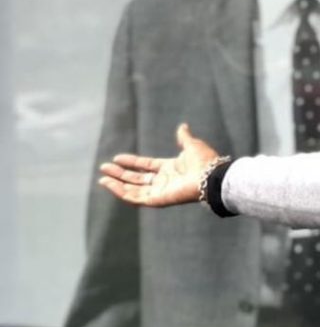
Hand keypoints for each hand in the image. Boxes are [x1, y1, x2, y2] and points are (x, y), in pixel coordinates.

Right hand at [98, 123, 219, 206]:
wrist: (211, 175)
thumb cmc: (205, 161)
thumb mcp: (192, 145)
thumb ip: (184, 137)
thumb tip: (183, 126)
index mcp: (170, 169)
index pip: (145, 166)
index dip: (131, 162)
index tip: (116, 158)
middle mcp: (163, 181)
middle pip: (136, 179)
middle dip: (120, 174)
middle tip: (104, 168)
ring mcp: (160, 191)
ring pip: (133, 189)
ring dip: (117, 184)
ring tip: (103, 178)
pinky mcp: (157, 200)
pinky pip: (136, 198)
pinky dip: (122, 193)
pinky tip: (111, 185)